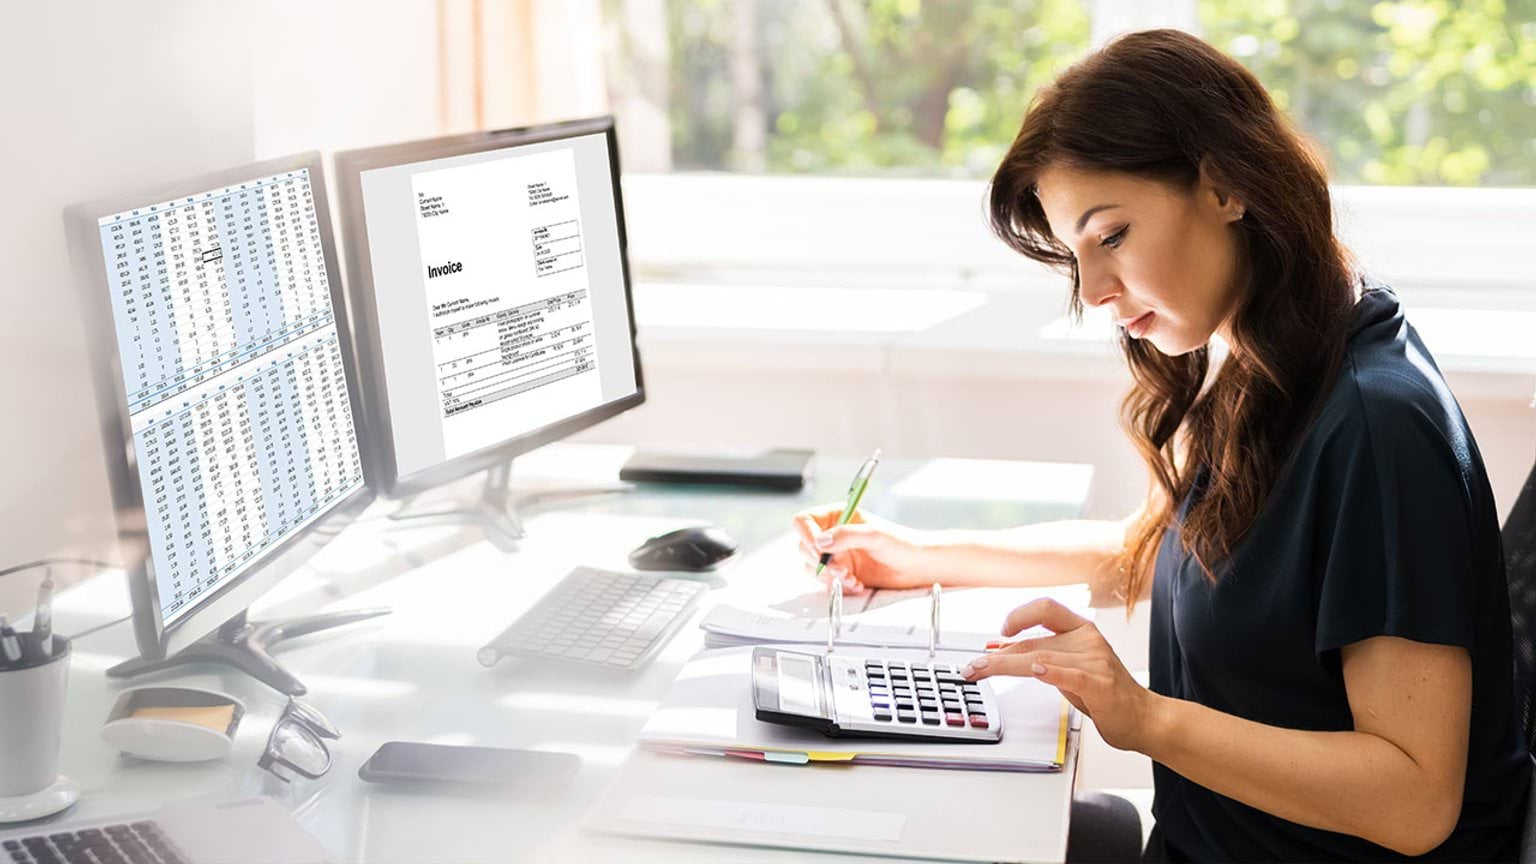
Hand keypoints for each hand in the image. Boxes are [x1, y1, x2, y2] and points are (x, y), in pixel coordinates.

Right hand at [791, 503, 928, 593]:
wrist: (915, 567)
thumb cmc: (900, 543)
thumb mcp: (874, 535)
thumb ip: (846, 535)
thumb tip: (820, 542)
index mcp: (837, 515)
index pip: (805, 520)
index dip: (806, 534)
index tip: (818, 548)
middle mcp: (832, 534)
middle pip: (805, 546)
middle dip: (820, 560)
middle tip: (840, 569)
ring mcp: (835, 555)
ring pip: (812, 566)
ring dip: (829, 575)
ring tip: (851, 578)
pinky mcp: (840, 573)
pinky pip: (826, 581)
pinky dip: (839, 585)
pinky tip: (857, 584)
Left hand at [960, 598, 1161, 752]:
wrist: (1144, 719)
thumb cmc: (1107, 693)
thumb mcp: (1070, 668)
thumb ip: (1042, 656)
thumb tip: (1001, 650)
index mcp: (1082, 630)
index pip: (1046, 609)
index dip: (1019, 616)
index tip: (999, 631)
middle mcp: (1088, 640)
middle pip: (1034, 641)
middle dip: (997, 656)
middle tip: (972, 667)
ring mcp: (1095, 661)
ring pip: (1041, 657)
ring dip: (1005, 666)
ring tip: (982, 671)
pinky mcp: (1100, 685)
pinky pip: (1071, 675)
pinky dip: (1051, 672)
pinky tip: (1036, 671)